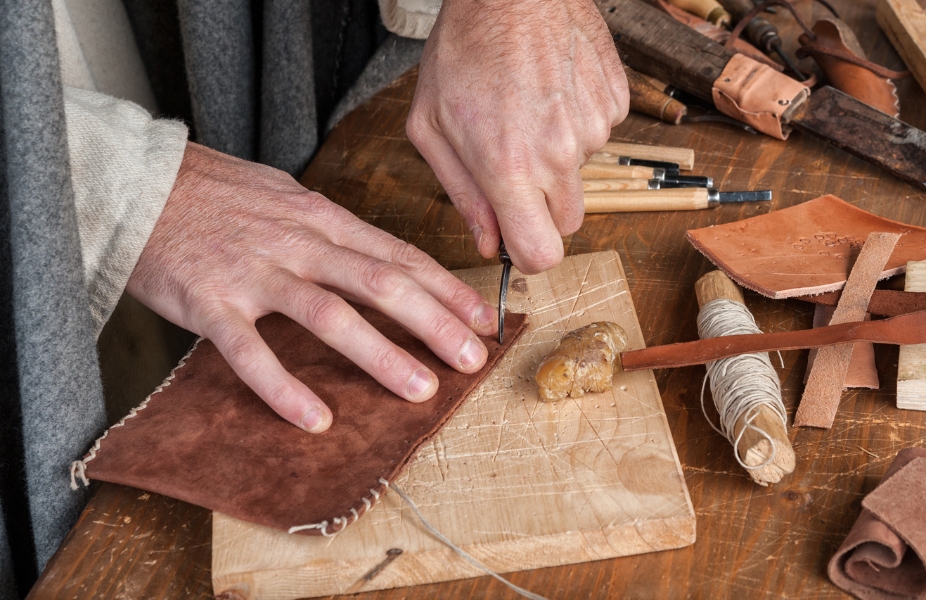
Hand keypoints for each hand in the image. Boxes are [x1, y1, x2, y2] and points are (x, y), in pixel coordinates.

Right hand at [127, 142, 498, 432]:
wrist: (134, 181)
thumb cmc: (216, 194)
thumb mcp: (287, 197)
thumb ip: (334, 230)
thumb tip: (384, 258)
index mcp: (322, 218)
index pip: (398, 255)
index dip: (446, 288)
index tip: (483, 318)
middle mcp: (298, 243)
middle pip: (381, 282)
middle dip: (434, 322)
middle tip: (472, 358)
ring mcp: (255, 273)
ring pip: (330, 315)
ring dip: (380, 354)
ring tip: (419, 388)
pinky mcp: (210, 303)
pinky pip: (251, 352)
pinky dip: (284, 388)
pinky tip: (316, 418)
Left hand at [407, 0, 627, 273]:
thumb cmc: (464, 47)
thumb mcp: (431, 125)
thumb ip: (461, 192)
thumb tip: (488, 241)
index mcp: (509, 168)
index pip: (542, 254)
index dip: (527, 253)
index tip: (515, 237)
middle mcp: (558, 155)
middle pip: (566, 224)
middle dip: (541, 208)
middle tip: (514, 167)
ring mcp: (593, 128)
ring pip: (580, 174)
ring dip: (556, 157)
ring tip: (528, 109)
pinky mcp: (613, 102)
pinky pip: (597, 134)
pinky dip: (576, 122)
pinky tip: (550, 90)